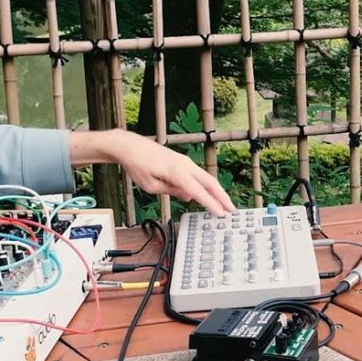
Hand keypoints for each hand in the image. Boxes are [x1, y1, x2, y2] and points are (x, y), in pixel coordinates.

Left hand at [114, 133, 236, 215]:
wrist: (130, 146)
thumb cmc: (137, 165)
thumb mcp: (151, 186)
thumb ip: (172, 191)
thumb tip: (189, 196)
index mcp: (177, 172)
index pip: (198, 191)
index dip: (211, 204)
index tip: (221, 214)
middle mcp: (184, 164)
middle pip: (209, 181)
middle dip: (222, 196)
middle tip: (232, 210)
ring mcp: (184, 161)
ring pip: (205, 177)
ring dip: (216, 191)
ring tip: (224, 204)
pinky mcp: (181, 161)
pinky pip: (197, 174)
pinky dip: (205, 185)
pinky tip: (207, 194)